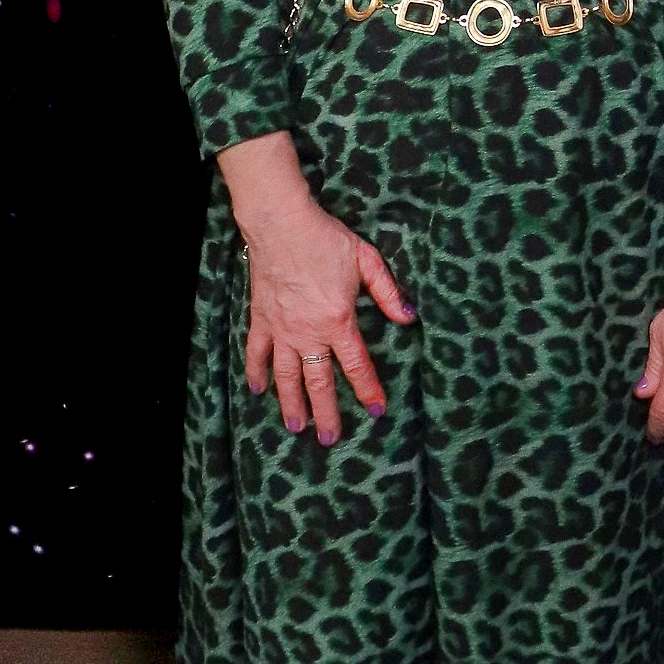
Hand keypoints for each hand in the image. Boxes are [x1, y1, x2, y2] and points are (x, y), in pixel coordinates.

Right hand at [223, 137, 411, 443]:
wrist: (281, 224)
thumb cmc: (326, 239)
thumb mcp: (367, 260)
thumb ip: (387, 292)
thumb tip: (409, 318)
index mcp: (338, 320)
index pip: (357, 365)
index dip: (368, 390)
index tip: (376, 410)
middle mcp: (308, 333)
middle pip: (318, 381)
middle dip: (326, 413)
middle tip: (329, 438)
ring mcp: (281, 329)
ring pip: (286, 376)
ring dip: (291, 403)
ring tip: (296, 427)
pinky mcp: (261, 319)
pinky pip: (256, 352)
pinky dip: (255, 372)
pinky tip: (256, 390)